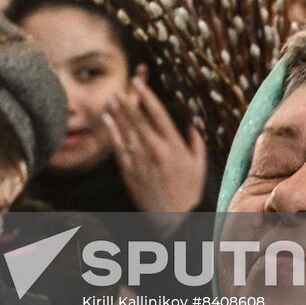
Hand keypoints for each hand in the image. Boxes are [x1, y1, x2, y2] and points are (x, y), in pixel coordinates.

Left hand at [102, 70, 208, 213]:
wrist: (173, 220)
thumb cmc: (188, 192)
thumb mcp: (199, 166)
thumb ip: (196, 144)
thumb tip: (191, 127)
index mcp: (174, 146)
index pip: (158, 115)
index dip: (147, 97)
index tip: (139, 84)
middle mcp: (156, 150)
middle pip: (138, 120)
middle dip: (128, 101)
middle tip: (120, 86)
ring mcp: (141, 161)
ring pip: (126, 131)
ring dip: (117, 113)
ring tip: (111, 97)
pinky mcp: (129, 171)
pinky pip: (118, 147)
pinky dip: (112, 131)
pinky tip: (107, 119)